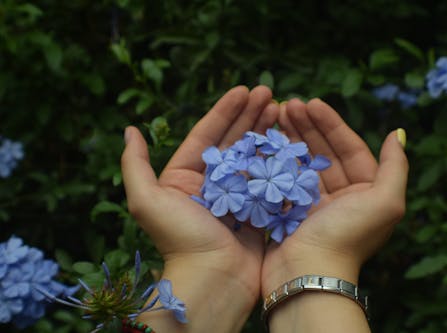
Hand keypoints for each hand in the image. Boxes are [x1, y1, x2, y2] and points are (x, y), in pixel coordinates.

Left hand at [121, 86, 278, 331]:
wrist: (213, 280)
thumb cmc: (180, 240)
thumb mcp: (147, 200)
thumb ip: (134, 164)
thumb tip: (130, 130)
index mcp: (185, 178)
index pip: (207, 134)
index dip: (225, 110)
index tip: (244, 89)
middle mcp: (211, 184)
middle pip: (233, 141)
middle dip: (250, 115)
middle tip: (269, 93)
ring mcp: (237, 197)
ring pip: (252, 156)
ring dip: (266, 132)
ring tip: (281, 110)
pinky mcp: (257, 210)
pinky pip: (269, 179)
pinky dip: (279, 160)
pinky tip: (291, 141)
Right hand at [261, 98, 407, 331]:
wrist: (308, 275)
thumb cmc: (348, 237)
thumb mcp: (386, 202)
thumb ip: (396, 166)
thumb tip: (398, 132)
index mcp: (365, 192)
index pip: (350, 148)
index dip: (332, 123)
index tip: (312, 102)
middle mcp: (341, 196)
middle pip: (324, 151)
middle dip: (308, 126)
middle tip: (288, 103)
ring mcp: (313, 204)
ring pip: (303, 162)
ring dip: (291, 137)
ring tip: (275, 115)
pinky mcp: (289, 211)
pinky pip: (285, 178)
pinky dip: (277, 159)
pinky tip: (266, 140)